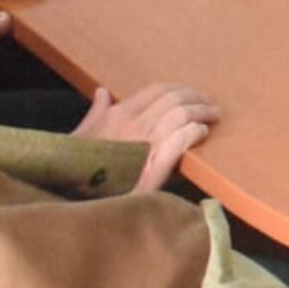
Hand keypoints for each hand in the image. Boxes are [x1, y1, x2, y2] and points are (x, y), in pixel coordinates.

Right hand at [75, 82, 220, 194]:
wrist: (75, 198)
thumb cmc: (78, 166)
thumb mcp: (83, 134)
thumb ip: (96, 112)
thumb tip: (102, 92)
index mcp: (118, 114)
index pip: (155, 91)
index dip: (177, 89)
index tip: (191, 94)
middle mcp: (132, 124)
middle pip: (173, 100)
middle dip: (196, 98)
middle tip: (208, 104)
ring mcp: (144, 144)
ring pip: (180, 115)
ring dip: (202, 112)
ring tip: (212, 116)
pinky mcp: (154, 167)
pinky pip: (179, 140)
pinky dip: (193, 132)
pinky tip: (201, 132)